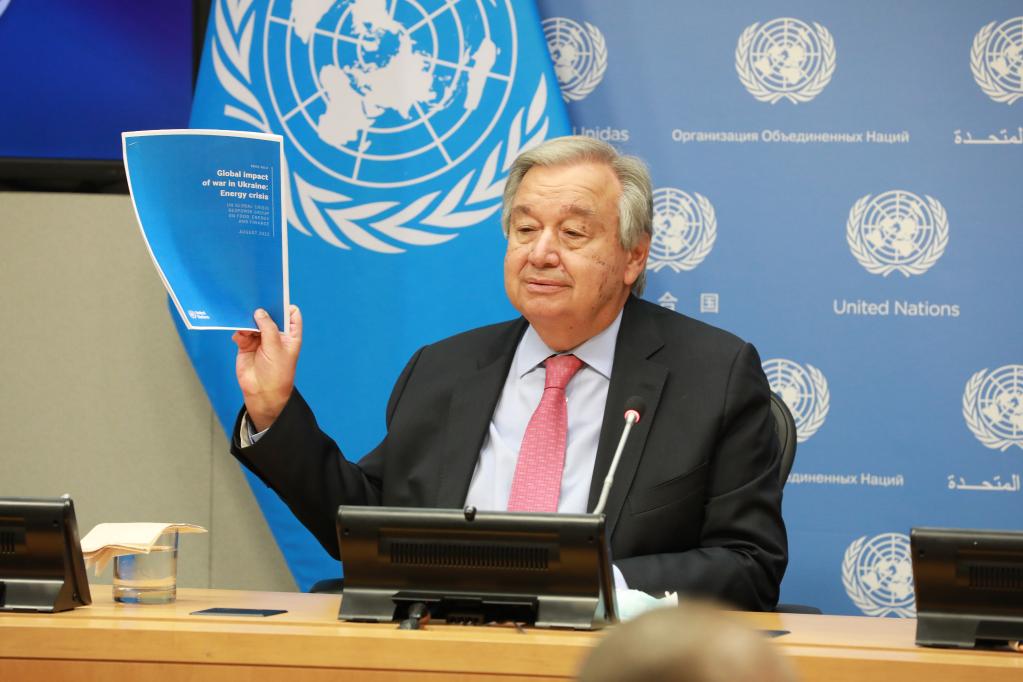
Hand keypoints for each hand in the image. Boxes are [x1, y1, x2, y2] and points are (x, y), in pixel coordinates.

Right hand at [232, 305, 301, 431]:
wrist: (262, 393)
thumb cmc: (277, 373)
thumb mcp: (276, 348)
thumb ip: (268, 328)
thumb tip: (259, 312)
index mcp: (290, 335)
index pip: (291, 314)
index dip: (284, 305)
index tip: (275, 296)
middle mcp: (275, 335)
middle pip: (269, 316)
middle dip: (262, 309)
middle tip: (253, 299)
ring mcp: (260, 340)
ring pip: (252, 323)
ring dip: (247, 320)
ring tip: (242, 316)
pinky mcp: (246, 345)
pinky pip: (241, 333)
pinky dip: (238, 331)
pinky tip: (238, 334)